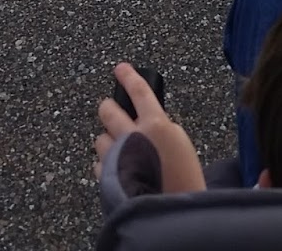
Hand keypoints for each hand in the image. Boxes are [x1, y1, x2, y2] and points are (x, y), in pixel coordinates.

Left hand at [94, 63, 205, 194]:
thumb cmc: (183, 182)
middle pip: (109, 110)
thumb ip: (161, 129)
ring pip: (100, 137)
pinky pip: (97, 163)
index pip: (139, 91)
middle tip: (110, 108)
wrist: (168, 214)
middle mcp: (132, 136)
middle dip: (108, 107)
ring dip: (108, 141)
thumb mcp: (180, 146)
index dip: (129, 76)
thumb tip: (146, 124)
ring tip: (120, 151)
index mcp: (156, 124)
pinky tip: (118, 171)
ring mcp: (115, 156)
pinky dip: (105, 164)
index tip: (120, 68)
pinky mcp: (104, 176)